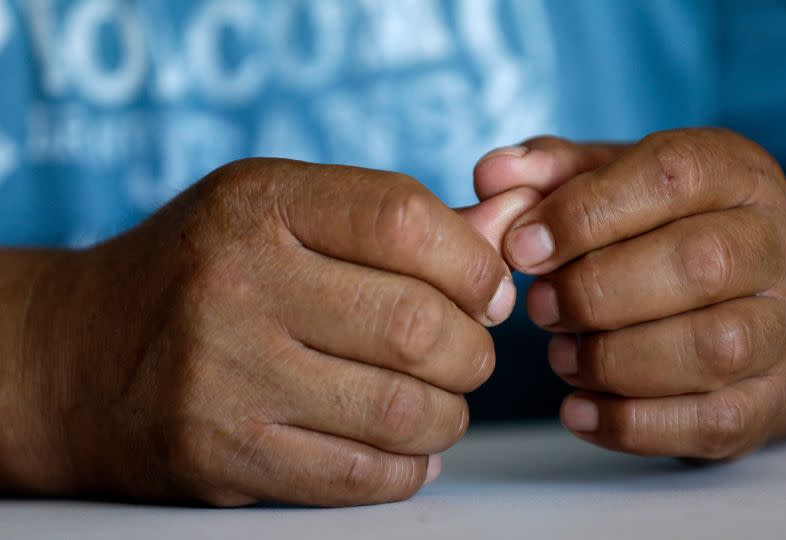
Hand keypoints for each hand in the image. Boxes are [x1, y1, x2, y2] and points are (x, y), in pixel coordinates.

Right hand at [19, 158, 538, 505]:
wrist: (81, 353)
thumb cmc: (207, 270)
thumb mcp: (282, 213)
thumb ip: (393, 221)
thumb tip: (509, 230)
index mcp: (259, 204)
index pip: (404, 220)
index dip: (473, 263)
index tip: (486, 291)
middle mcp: (235, 283)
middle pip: (414, 324)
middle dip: (472, 349)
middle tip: (468, 353)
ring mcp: (224, 374)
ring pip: (399, 409)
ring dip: (449, 412)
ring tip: (441, 401)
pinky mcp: (220, 454)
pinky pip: (359, 475)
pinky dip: (409, 466)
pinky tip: (409, 448)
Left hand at [474, 130, 785, 459]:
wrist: (755, 302)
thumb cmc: (664, 232)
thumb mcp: (614, 182)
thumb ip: (552, 174)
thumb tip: (492, 178)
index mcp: (735, 172)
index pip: (671, 175)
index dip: (585, 213)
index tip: (522, 247)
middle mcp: (775, 243)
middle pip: (698, 263)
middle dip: (596, 291)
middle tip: (540, 307)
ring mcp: (782, 327)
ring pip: (711, 348)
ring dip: (614, 359)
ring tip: (561, 356)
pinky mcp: (770, 399)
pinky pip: (711, 422)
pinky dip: (632, 423)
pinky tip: (580, 409)